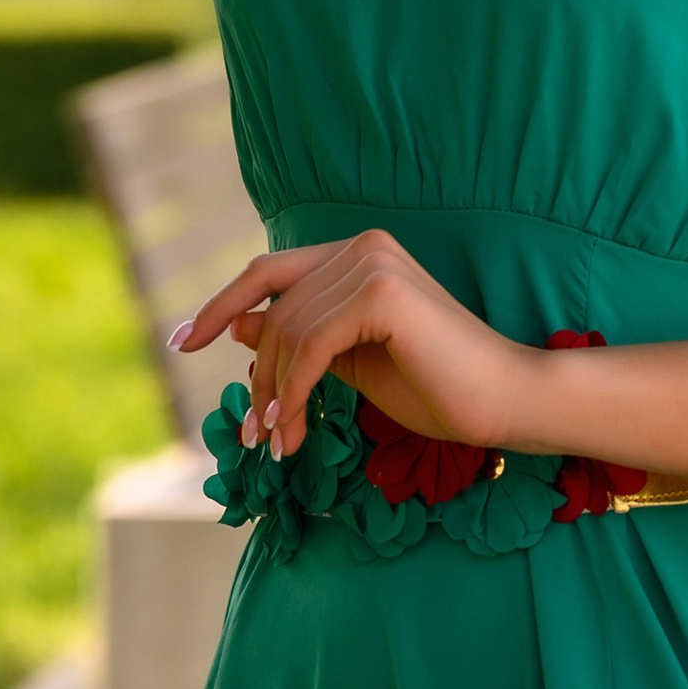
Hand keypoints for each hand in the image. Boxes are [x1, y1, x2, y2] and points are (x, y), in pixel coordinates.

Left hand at [167, 227, 559, 462]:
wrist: (505, 403)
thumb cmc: (438, 389)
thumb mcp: (350, 365)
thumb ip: (300, 341)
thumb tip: (236, 326)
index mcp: (360, 254)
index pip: (270, 272)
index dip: (221, 305)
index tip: (182, 342)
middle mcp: (364, 245)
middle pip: (272, 305)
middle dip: (257, 373)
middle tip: (254, 434)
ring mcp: (373, 263)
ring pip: (287, 330)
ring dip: (276, 394)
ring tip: (282, 443)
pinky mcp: (381, 292)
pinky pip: (309, 345)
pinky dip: (295, 391)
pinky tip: (296, 429)